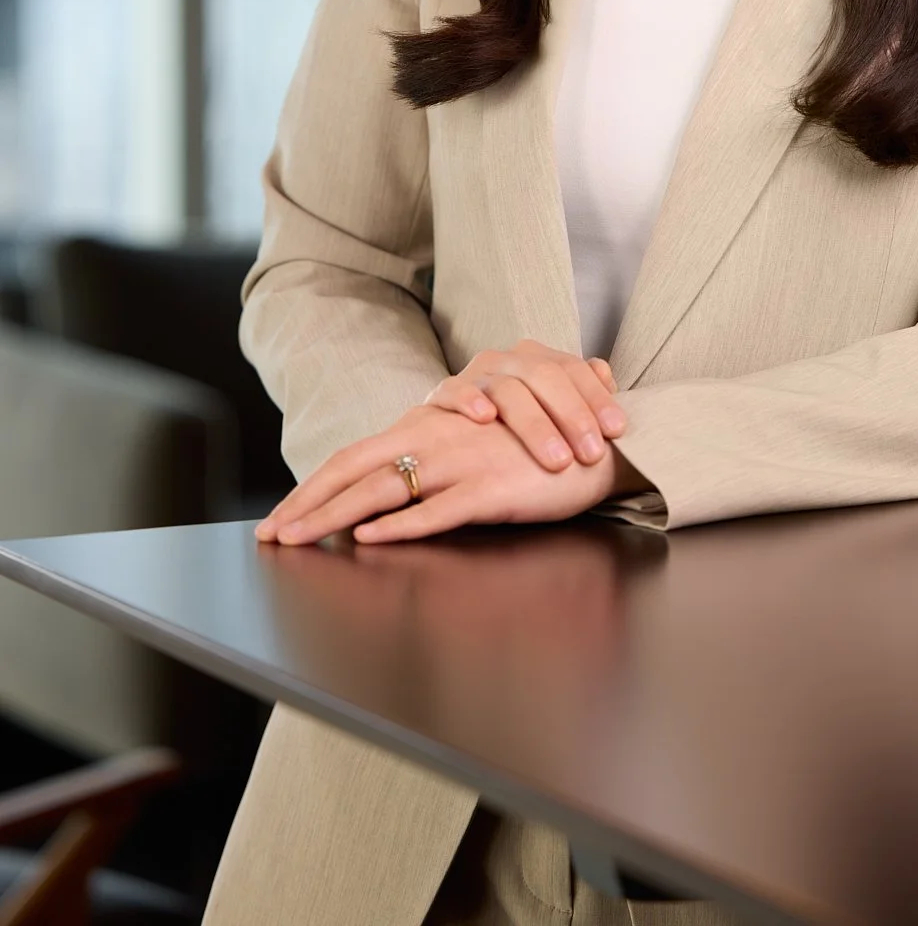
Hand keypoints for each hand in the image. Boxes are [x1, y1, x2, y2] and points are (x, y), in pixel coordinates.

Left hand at [255, 401, 638, 545]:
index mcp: (429, 428)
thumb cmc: (533, 450)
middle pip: (357, 469)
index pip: (357, 457)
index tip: (279, 518)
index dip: (314, 486)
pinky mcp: (491, 489)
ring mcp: (462, 463)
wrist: (596, 444)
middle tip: (271, 533)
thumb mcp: (476, 448)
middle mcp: (437, 438)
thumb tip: (386, 499)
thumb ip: (434, 462)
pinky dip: (400, 525)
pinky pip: (437, 510)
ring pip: (385, 488)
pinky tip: (370, 540)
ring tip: (301, 538)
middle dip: (309, 503)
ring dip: (336, 515)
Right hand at [422, 339, 625, 471]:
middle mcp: (507, 361)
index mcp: (537, 360)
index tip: (617, 431)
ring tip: (557, 459)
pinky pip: (453, 390)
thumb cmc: (518, 432)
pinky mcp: (442, 394)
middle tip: (591, 454)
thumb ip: (582, 394)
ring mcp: (475, 375)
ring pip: (507, 388)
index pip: (573, 369)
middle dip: (572, 415)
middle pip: (544, 375)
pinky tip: (485, 418)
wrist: (459, 441)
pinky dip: (468, 399)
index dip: (597, 398)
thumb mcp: (553, 415)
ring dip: (534, 424)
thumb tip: (604, 372)